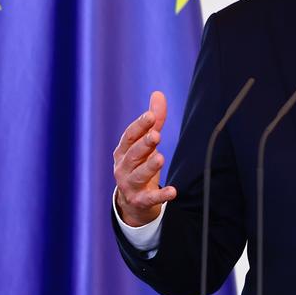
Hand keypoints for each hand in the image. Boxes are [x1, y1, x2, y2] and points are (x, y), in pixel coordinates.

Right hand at [113, 91, 176, 226]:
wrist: (132, 201)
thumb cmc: (139, 165)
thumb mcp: (145, 144)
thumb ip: (153, 122)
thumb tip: (158, 93)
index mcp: (123, 151)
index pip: (129, 136)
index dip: (139, 125)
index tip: (151, 115)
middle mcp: (122, 167)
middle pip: (133, 154)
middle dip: (144, 144)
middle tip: (156, 135)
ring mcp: (129, 185)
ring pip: (138, 175)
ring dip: (149, 167)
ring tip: (160, 158)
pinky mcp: (139, 201)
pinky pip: (149, 198)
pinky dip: (160, 196)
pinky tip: (173, 191)